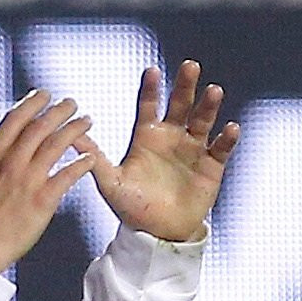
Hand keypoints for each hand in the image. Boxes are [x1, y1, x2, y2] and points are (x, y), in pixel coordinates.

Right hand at [0, 91, 99, 273]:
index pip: (14, 120)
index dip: (31, 103)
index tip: (43, 95)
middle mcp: (10, 163)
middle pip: (39, 127)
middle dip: (58, 110)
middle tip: (72, 103)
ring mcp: (27, 180)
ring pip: (55, 145)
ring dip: (73, 129)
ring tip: (86, 120)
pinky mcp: (42, 200)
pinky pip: (67, 176)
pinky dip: (81, 164)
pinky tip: (91, 157)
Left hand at [87, 62, 238, 243]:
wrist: (158, 234)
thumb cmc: (132, 207)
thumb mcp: (110, 182)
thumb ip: (94, 158)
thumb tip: (71, 137)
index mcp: (148, 136)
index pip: (149, 105)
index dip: (150, 89)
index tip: (151, 70)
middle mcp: (172, 137)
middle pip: (180, 105)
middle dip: (185, 85)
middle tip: (190, 66)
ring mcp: (193, 149)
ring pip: (202, 121)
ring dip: (208, 106)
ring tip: (213, 90)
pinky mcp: (211, 166)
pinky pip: (221, 148)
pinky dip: (227, 138)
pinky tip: (230, 127)